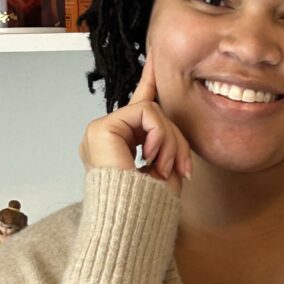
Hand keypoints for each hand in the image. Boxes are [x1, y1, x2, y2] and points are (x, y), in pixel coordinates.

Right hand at [79, 55, 191, 195]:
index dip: (149, 82)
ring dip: (170, 141)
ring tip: (163, 168)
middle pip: (154, 113)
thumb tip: (173, 128)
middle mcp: (106, 135)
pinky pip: (145, 113)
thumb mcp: (165, 171)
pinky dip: (158, 135)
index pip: (139, 108)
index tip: (156, 60)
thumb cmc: (147, 208)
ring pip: (153, 111)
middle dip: (176, 139)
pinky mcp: (102, 128)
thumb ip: (168, 144)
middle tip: (182, 168)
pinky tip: (151, 158)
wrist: (131, 224)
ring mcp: (101, 130)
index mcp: (119, 146)